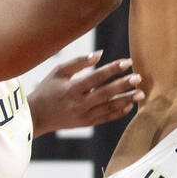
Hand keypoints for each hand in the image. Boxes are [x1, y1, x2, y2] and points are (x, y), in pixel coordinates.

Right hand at [29, 51, 144, 136]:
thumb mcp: (58, 72)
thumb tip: (100, 54)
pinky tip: (129, 106)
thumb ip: (79, 62)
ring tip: (140, 93)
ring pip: (108, 108)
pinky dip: (118, 113)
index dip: (113, 69)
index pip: (96, 77)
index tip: (127, 62)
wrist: (36, 116)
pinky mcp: (85, 124)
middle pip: (105, 93)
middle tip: (138, 78)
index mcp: (71, 88)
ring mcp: (83, 115)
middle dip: (123, 85)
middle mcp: (79, 103)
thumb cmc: (47, 89)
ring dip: (126, 100)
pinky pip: (105, 118)